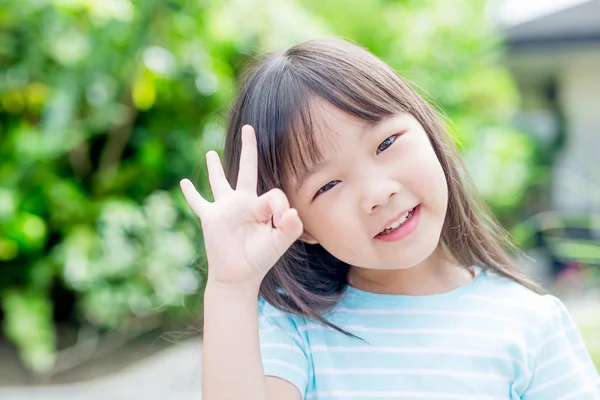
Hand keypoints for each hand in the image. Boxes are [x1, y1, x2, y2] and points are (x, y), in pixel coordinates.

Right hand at [180, 125, 303, 288]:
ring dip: (215, 168)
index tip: (280, 220)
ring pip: (220, 181)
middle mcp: (244, 202)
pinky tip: (184, 182)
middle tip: (249, 128)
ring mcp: (226, 208)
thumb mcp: (279, 243)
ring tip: (210, 153)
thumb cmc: (261, 259)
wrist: (239, 275)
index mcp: (263, 206)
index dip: (278, 205)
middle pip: (247, 169)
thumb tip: (291, 212)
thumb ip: (290, 228)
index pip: (273, 193)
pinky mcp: (211, 217)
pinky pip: (199, 202)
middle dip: (249, 148)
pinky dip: (190, 193)